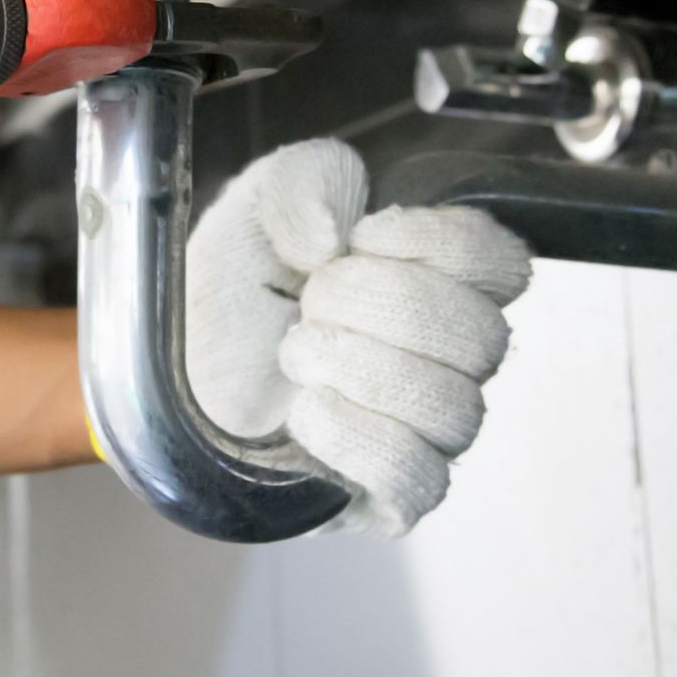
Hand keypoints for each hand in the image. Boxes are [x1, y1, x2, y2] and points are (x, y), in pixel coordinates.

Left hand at [187, 139, 531, 535]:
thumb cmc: (230, 290)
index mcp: (437, 280)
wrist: (173, 368)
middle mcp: (446, 359)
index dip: (439, 243)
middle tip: (312, 300)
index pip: (502, 265)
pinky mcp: (384, 496)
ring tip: (296, 351)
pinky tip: (306, 409)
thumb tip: (331, 236)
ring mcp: (422, 432)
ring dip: (362, 367)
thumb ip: (306, 181)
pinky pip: (418, 480)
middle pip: (483, 338)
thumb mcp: (258, 204)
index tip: (361, 236)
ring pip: (456, 410)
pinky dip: (359, 437)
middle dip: (385, 304)